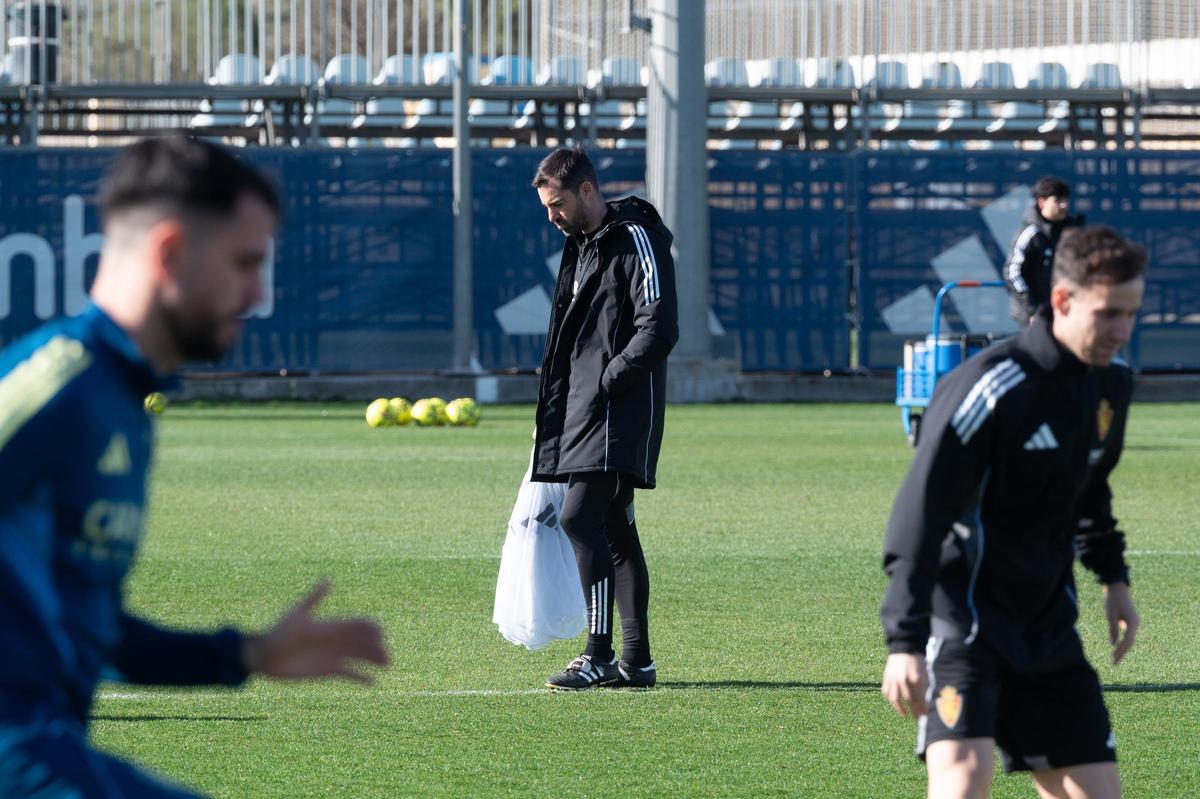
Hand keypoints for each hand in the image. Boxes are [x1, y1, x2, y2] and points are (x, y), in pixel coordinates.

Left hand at [242, 581, 389, 682]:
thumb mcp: (298, 613)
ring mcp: (334, 656)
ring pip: (361, 657)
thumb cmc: (279, 632)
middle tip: (388, 657)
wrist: (265, 656)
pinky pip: (350, 674)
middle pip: (365, 642)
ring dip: (375, 661)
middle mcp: (337, 640)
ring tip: (386, 667)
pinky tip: (373, 682)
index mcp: (333, 625)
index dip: (372, 628)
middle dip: (378, 647)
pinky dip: (362, 678)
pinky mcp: (328, 671)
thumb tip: (329, 578)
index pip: (360, 624)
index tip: (382, 634)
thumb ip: (315, 597)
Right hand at [881, 652, 927, 717]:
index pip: (920, 699)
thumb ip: (926, 688)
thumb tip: (928, 703)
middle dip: (914, 711)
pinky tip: (896, 704)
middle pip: (908, 701)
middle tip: (918, 719)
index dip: (923, 709)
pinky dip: (890, 699)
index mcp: (915, 678)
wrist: (904, 648)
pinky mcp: (886, 677)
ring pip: (895, 699)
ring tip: (905, 715)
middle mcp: (902, 680)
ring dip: (900, 709)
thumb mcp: (925, 673)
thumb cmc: (917, 661)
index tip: (926, 716)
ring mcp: (892, 679)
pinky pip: (886, 692)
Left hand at [1103, 581, 1139, 665]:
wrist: (1117, 586)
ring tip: (1115, 658)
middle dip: (1122, 652)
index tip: (1114, 660)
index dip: (1121, 651)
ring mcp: (1134, 622)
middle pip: (1130, 642)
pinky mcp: (1131, 620)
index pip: (1128, 641)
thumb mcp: (1110, 615)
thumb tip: (1113, 644)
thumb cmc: (1113, 599)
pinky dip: (1123, 641)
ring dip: (1123, 648)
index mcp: (1133, 622)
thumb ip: (1113, 629)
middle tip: (1114, 663)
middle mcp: (1136, 623)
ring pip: (1130, 638)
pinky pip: (1128, 634)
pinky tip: (1117, 648)